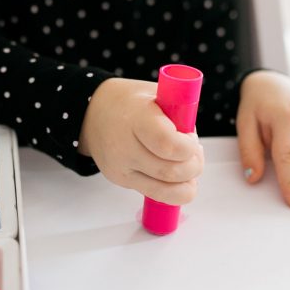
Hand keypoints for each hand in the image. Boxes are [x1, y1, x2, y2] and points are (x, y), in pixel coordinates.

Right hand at [78, 77, 203, 201]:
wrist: (94, 113)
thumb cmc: (132, 103)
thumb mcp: (157, 95)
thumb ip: (180, 117)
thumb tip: (196, 147)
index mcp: (137, 117)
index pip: (168, 144)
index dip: (189, 147)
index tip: (191, 138)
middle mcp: (124, 146)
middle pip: (171, 172)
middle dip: (194, 166)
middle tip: (194, 152)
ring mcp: (120, 167)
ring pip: (166, 191)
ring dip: (187, 182)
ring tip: (187, 166)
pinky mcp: (120, 180)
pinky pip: (156, 195)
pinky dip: (174, 190)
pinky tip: (175, 175)